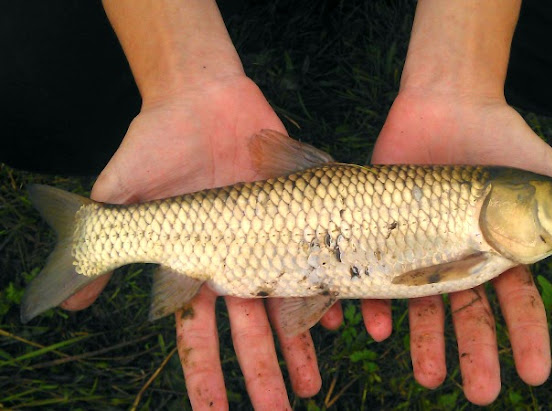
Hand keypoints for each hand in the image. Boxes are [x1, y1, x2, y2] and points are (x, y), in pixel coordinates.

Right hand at [59, 76, 320, 409]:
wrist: (201, 97)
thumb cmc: (155, 142)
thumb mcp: (119, 191)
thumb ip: (103, 244)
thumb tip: (64, 305)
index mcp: (193, 266)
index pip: (198, 332)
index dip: (206, 374)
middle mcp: (232, 260)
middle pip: (248, 330)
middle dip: (261, 373)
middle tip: (280, 410)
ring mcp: (266, 240)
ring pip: (284, 304)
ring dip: (298, 346)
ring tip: (313, 384)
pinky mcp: (293, 216)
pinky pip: (315, 258)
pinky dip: (326, 290)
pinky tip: (338, 322)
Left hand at [367, 89, 551, 404]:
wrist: (447, 104)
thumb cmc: (501, 141)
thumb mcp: (546, 181)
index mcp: (498, 252)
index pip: (516, 303)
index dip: (527, 338)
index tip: (534, 373)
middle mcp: (459, 257)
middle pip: (468, 314)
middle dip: (476, 353)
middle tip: (481, 393)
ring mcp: (420, 248)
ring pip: (422, 304)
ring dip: (424, 341)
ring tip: (428, 376)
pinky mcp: (384, 233)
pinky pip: (374, 274)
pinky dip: (372, 303)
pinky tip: (376, 328)